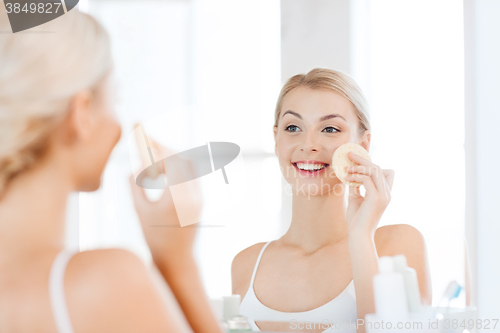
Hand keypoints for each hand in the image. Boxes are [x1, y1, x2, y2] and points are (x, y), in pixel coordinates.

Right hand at [128, 139, 202, 269]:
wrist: (178, 259)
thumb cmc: (155, 239)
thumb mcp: (140, 211)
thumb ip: (135, 186)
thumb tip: (133, 168)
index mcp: (177, 197)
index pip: (169, 160)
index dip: (154, 145)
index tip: (141, 133)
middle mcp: (193, 194)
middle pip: (180, 157)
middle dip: (162, 147)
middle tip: (146, 139)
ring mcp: (200, 195)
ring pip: (188, 163)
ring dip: (171, 156)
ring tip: (152, 154)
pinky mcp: (201, 198)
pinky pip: (191, 173)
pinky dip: (178, 166)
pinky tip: (163, 168)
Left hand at [345, 152, 394, 236]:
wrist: (358, 235)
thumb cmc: (356, 219)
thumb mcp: (356, 198)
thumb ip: (356, 185)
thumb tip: (351, 173)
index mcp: (385, 193)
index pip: (385, 171)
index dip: (372, 163)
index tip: (357, 159)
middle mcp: (387, 193)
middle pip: (378, 167)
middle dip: (363, 159)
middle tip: (349, 155)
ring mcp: (384, 195)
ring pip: (374, 170)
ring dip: (359, 166)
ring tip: (346, 168)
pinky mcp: (376, 198)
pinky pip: (367, 179)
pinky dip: (356, 176)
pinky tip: (347, 178)